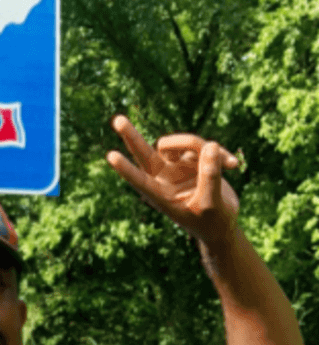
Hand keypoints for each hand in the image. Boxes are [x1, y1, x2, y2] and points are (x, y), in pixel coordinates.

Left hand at [106, 115, 239, 245]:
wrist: (222, 223)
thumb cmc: (212, 221)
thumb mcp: (212, 204)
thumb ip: (210, 177)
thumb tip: (210, 145)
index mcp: (160, 196)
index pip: (140, 180)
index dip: (126, 169)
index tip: (110, 156)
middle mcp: (164, 178)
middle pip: (144, 152)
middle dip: (131, 136)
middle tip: (117, 120)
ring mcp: (177, 166)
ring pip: (182, 143)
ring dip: (201, 146)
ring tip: (228, 163)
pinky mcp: (193, 159)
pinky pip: (204, 145)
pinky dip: (220, 153)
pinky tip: (234, 165)